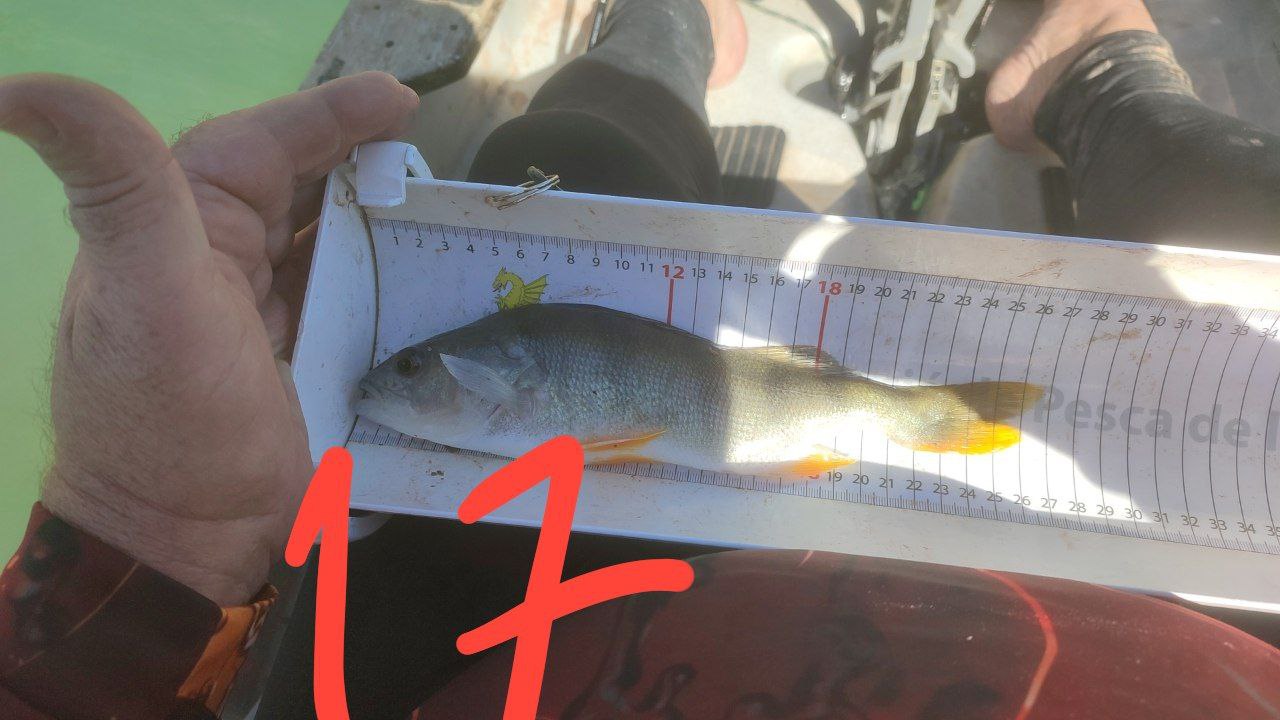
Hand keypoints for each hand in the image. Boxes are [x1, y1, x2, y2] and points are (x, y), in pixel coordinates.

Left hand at [0, 72, 417, 604]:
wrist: (186, 543)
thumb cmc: (168, 416)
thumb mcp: (144, 292)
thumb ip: (114, 184)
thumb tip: (19, 85)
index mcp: (180, 229)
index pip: (259, 144)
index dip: (329, 114)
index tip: (403, 103)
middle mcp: (218, 261)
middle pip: (302, 186)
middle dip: (365, 160)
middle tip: (430, 159)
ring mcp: (263, 313)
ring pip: (328, 238)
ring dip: (382, 218)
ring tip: (444, 213)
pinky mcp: (301, 360)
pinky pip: (350, 296)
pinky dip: (387, 277)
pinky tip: (429, 278)